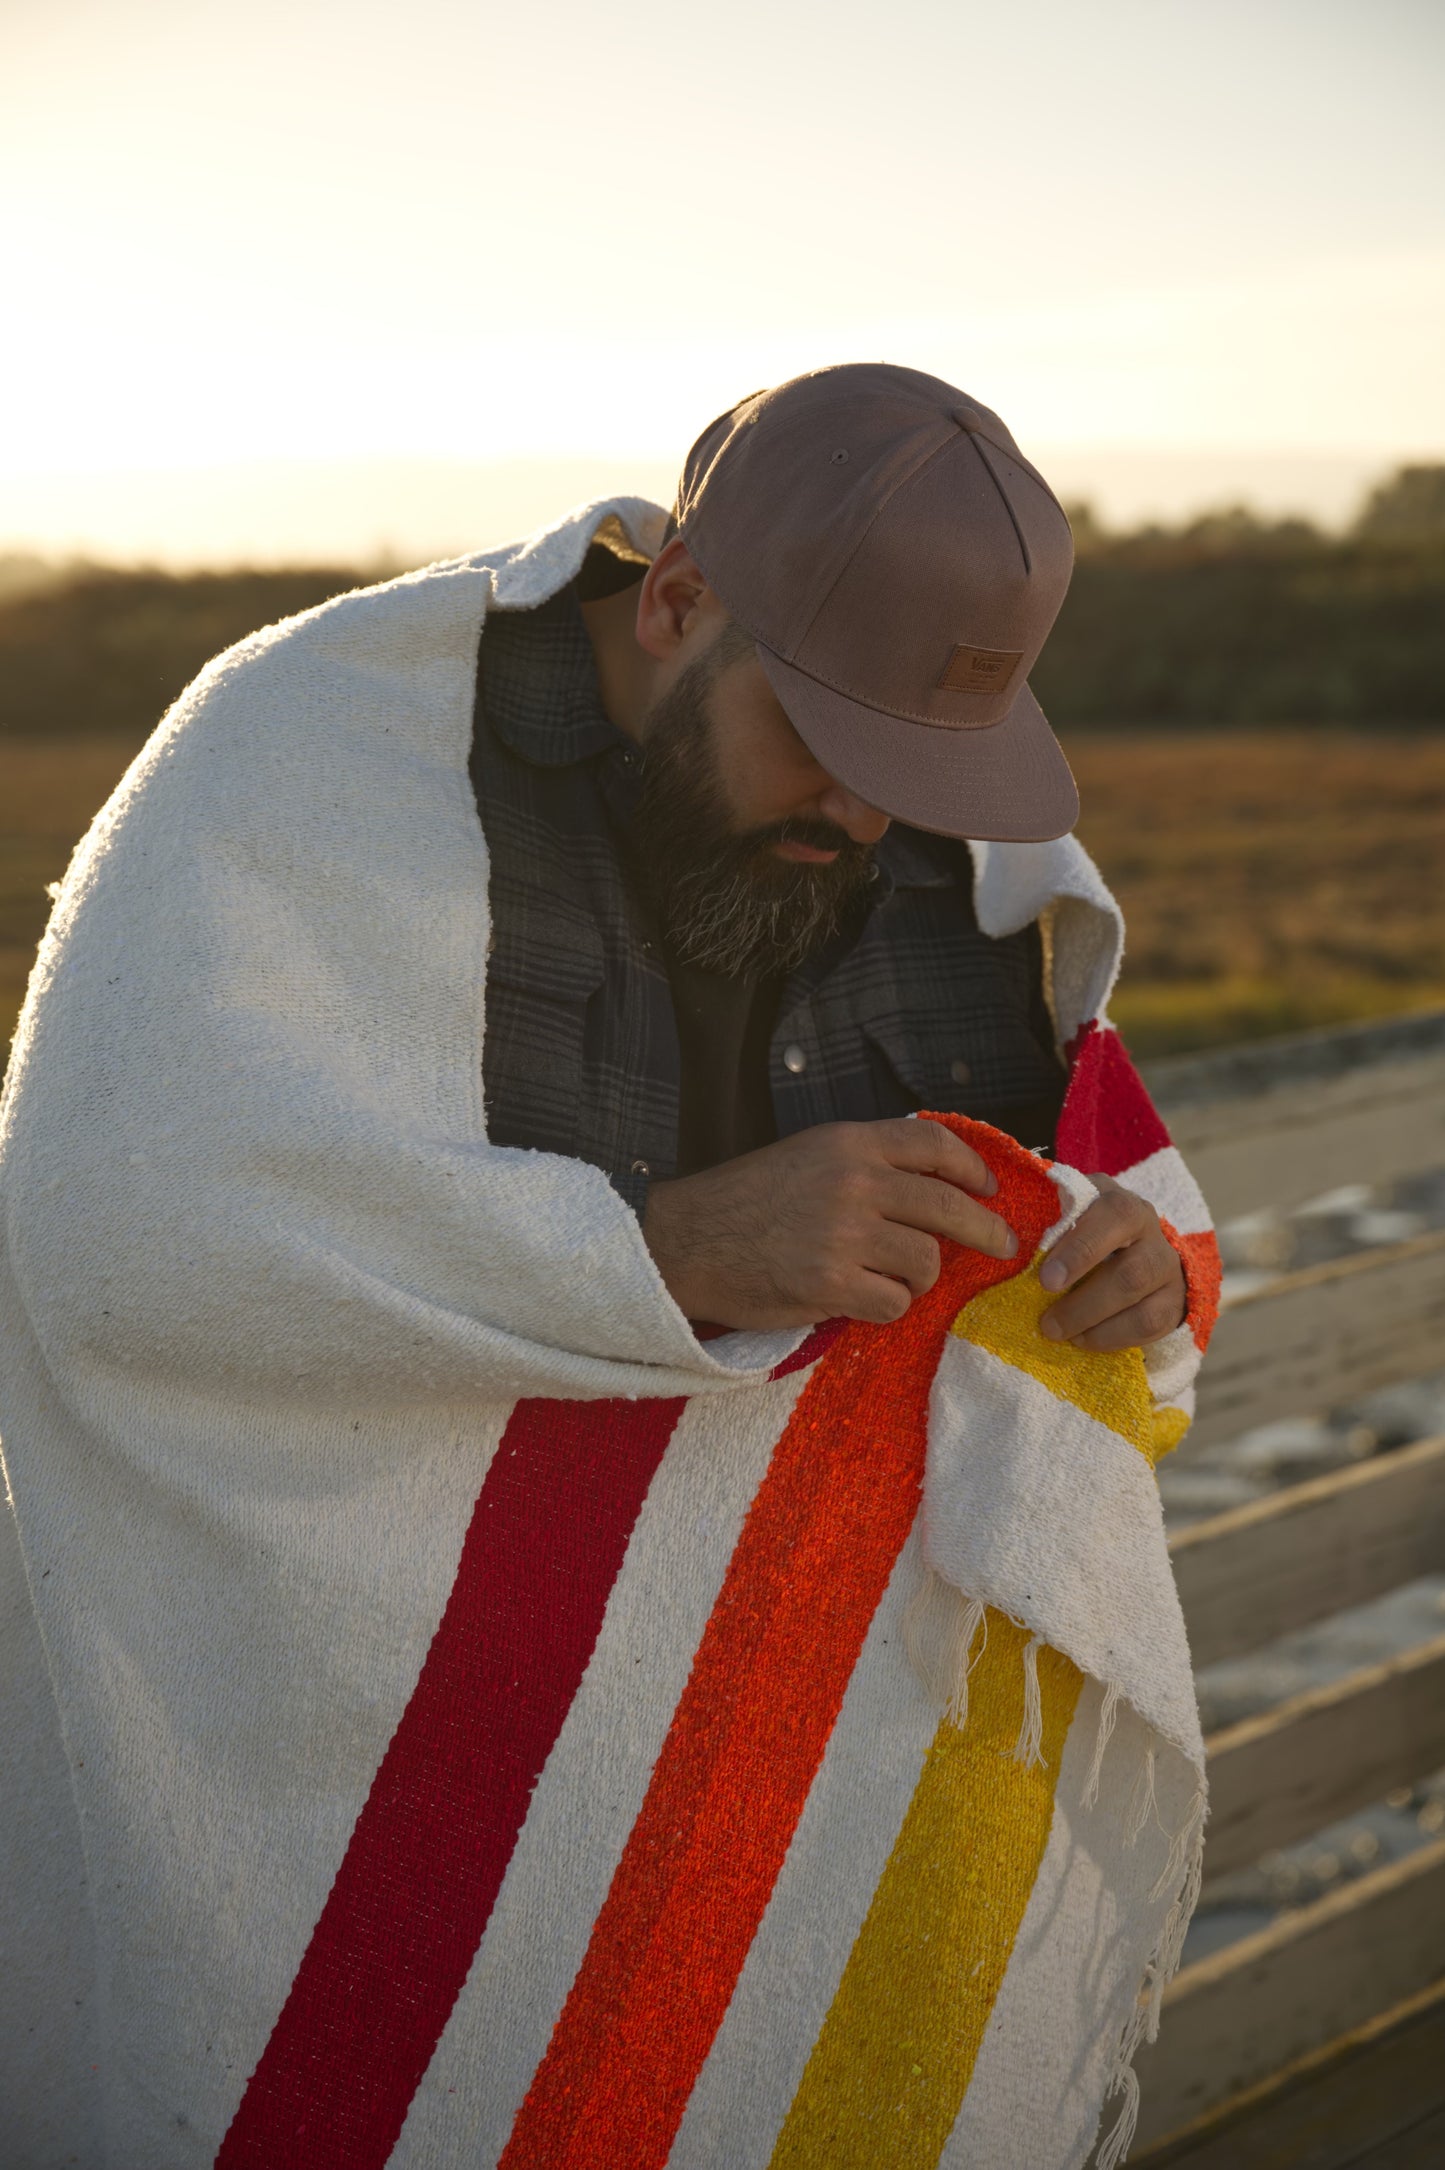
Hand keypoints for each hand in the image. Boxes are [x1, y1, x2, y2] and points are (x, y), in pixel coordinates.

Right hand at [641, 1119, 1017, 1330]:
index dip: (973, 1168)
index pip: (933, 1145)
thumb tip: (931, 1187)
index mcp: (848, 1144)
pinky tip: (860, 1301)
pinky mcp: (832, 1284)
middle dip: (986, 1231)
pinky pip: (895, 1302)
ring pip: (926, 1261)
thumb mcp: (806, 1157)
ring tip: (889, 1280)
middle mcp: (854, 1182)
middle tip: (1002, 1245)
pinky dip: (887, 1307)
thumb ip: (863, 1163)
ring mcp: (844, 1234)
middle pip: (948, 1207)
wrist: (685, 1242)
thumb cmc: (742, 1203)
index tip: (990, 1189)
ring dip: (918, 1277)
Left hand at [1038, 1176, 1186, 1350]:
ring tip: (1058, 1333)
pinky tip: (1082, 1339)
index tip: (1046, 1280)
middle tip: (1047, 1321)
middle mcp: (1151, 1233)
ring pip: (1140, 1303)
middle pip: (1130, 1271)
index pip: (1113, 1216)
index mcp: (1122, 1204)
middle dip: (1085, 1301)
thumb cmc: (1086, 1231)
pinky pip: (1150, 1325)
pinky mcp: (1173, 1303)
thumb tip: (1010, 1243)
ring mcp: (1167, 1268)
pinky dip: (1110, 1337)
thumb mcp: (1071, 1216)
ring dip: (1094, 1322)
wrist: (1135, 1249)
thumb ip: (1049, 1221)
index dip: (1081, 1249)